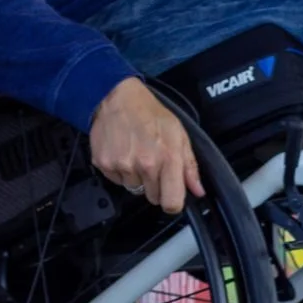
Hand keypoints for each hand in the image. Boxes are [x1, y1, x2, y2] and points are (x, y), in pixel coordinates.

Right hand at [89, 77, 204, 214]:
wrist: (118, 99)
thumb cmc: (151, 114)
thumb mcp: (179, 135)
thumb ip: (190, 166)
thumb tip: (197, 190)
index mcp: (168, 159)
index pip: (171, 202)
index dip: (173, 203)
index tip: (172, 196)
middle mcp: (145, 165)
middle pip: (153, 198)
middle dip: (156, 186)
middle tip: (153, 164)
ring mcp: (122, 166)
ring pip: (133, 189)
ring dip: (137, 177)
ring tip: (137, 154)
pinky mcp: (104, 165)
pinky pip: (116, 181)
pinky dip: (121, 172)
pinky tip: (124, 153)